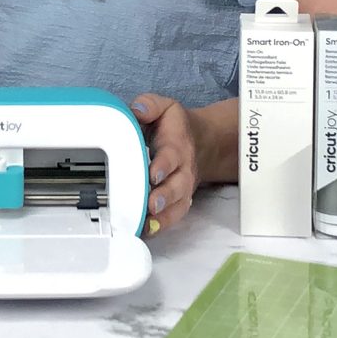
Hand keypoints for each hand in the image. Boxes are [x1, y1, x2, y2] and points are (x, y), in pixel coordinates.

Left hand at [129, 93, 200, 236]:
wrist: (200, 142)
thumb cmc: (174, 126)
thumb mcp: (164, 107)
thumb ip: (149, 105)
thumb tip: (136, 111)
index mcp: (176, 146)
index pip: (171, 157)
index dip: (163, 166)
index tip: (153, 174)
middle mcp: (182, 170)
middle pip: (176, 187)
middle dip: (164, 196)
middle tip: (151, 205)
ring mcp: (182, 188)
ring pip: (176, 205)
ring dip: (162, 216)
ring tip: (147, 223)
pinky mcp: (179, 201)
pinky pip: (174, 216)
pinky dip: (162, 226)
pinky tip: (147, 231)